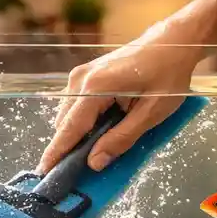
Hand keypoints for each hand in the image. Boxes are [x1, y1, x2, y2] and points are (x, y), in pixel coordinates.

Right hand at [38, 21, 206, 173]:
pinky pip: (76, 106)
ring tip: (96, 150)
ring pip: (68, 116)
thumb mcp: (152, 112)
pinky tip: (101, 130)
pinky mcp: (86, 75)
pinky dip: (83, 122)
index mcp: (96, 87)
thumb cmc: (168, 74)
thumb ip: (122, 138)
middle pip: (64, 123)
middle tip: (78, 171)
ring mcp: (81, 75)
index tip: (43, 174)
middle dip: (68, 147)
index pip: (69, 128)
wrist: (173, 43)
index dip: (56, 153)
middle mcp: (81, 79)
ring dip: (78, 134)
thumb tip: (94, 162)